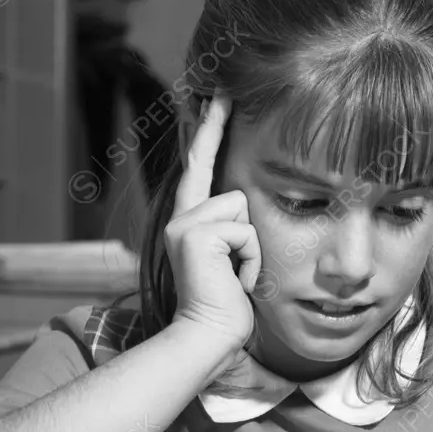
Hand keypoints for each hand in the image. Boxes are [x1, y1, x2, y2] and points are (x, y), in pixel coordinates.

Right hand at [165, 95, 260, 347]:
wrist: (207, 338)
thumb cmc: (226, 307)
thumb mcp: (230, 261)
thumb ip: (231, 231)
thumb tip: (245, 206)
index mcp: (188, 223)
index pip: (199, 166)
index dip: (209, 129)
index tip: (219, 93)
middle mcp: (180, 218)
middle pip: (229, 187)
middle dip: (236, 202)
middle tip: (228, 215)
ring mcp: (184, 224)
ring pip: (243, 209)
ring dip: (252, 248)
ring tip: (234, 276)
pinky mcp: (196, 234)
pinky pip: (246, 231)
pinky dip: (250, 260)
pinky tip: (234, 281)